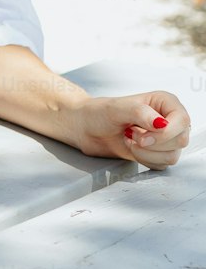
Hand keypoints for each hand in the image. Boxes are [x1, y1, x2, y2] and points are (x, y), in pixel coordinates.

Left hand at [64, 92, 190, 168]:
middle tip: (131, 135)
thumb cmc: (99, 113)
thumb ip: (141, 113)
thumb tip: (162, 124)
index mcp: (165, 103)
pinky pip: (162, 165)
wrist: (86, 128)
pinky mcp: (157, 153)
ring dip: (147, 153)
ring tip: (130, 140)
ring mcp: (164, 138)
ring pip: (172, 156)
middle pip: (180, 140)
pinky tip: (132, 149)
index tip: (143, 137)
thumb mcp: (117, 108)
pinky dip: (145, 160)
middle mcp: (169, 120)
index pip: (182, 120)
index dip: (166, 133)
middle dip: (153, 144)